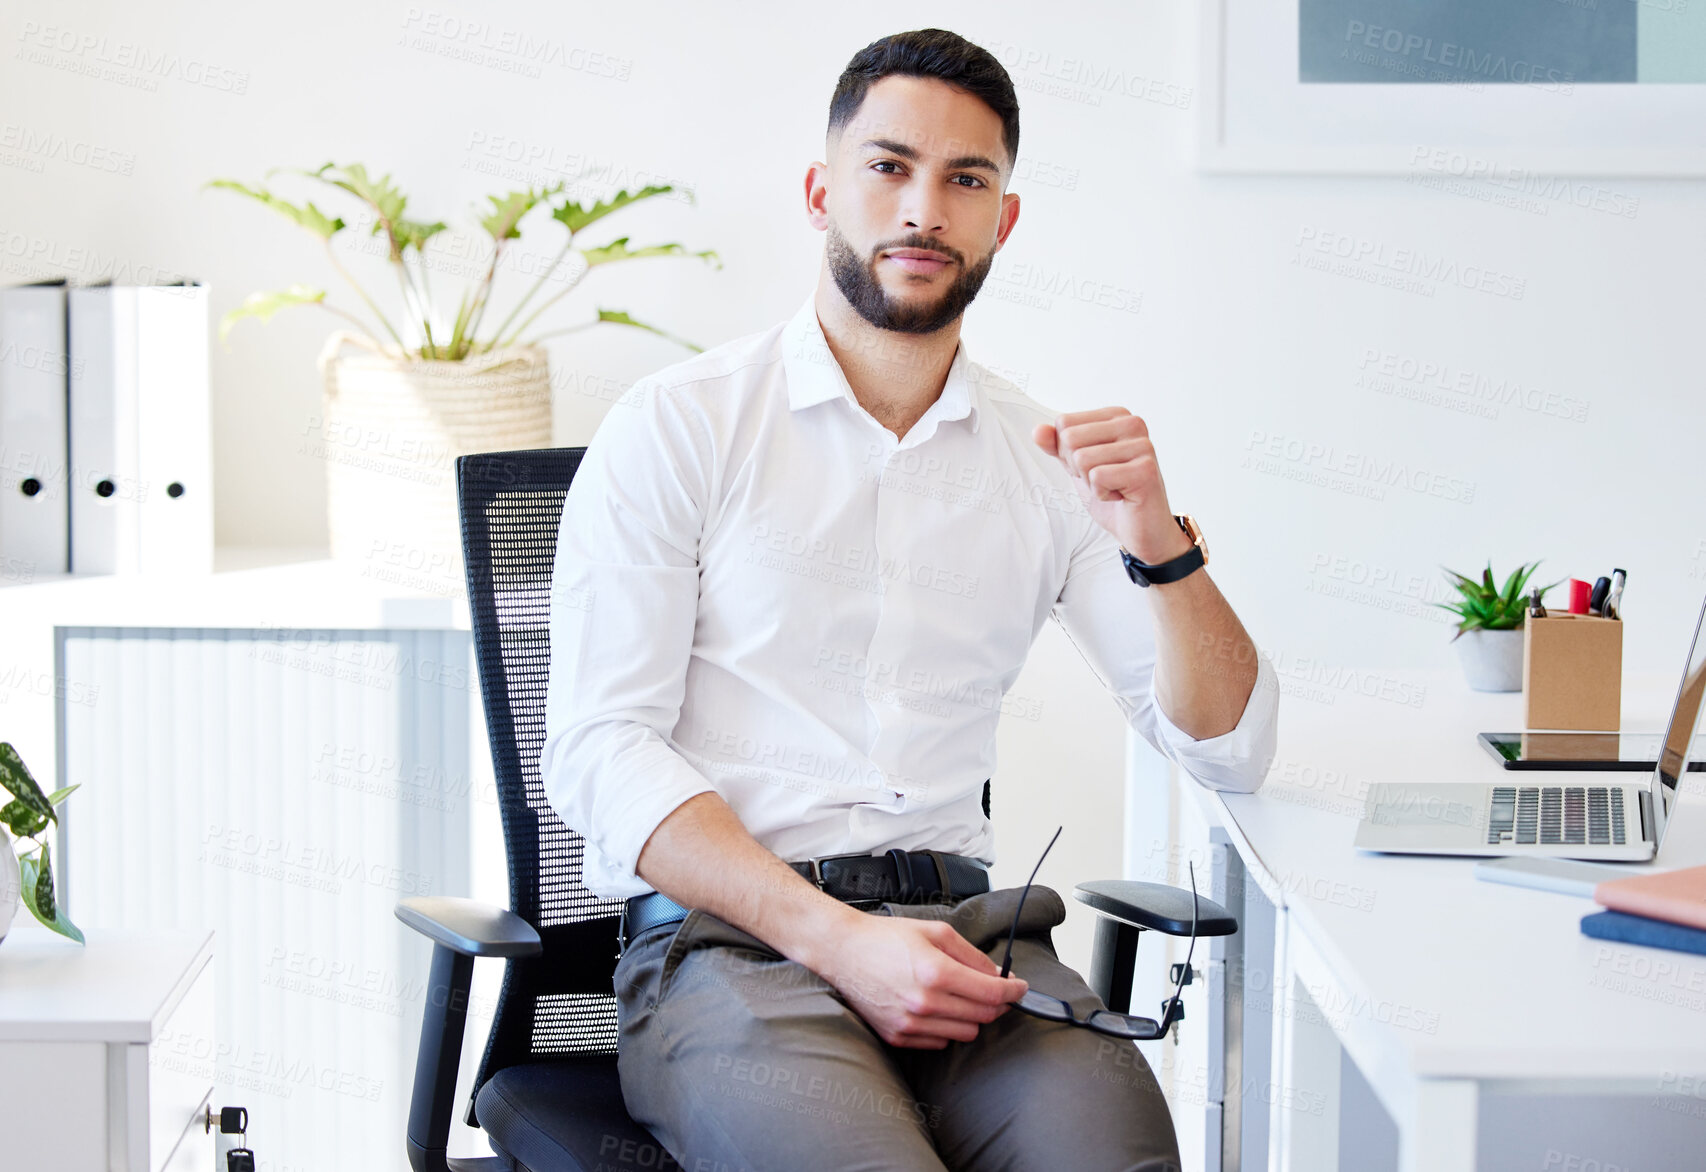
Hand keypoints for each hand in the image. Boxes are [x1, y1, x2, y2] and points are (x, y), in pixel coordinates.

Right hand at [815, 913, 1028, 1048]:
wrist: (843, 952)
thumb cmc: (885, 938)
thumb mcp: (935, 932)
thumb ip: (971, 955)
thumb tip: (998, 975)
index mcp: (936, 972)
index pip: (992, 993)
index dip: (1014, 991)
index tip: (1020, 988)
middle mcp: (924, 1003)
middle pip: (984, 1017)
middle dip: (997, 1003)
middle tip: (995, 989)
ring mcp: (910, 1024)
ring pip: (966, 1033)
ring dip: (972, 1017)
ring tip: (960, 996)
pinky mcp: (898, 1037)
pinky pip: (940, 1042)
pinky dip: (947, 1027)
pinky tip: (937, 1008)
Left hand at [1033, 408, 1192, 564]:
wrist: (1142, 529)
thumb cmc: (1113, 495)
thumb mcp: (1077, 467)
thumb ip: (1057, 446)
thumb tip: (1038, 431)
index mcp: (1116, 415)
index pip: (1064, 423)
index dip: (1068, 453)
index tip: (1095, 466)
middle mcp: (1132, 423)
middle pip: (1070, 438)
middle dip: (1078, 468)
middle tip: (1104, 480)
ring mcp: (1142, 445)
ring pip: (1082, 459)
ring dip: (1091, 483)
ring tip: (1114, 488)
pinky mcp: (1145, 469)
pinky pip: (1098, 477)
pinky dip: (1102, 494)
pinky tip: (1122, 496)